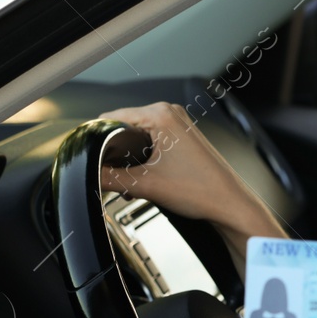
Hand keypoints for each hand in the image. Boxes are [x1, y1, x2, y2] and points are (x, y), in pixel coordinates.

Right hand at [97, 102, 278, 240]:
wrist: (230, 204)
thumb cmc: (201, 190)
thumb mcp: (144, 185)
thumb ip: (109, 178)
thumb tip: (86, 175)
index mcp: (160, 114)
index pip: (110, 118)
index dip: (97, 140)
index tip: (91, 160)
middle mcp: (169, 113)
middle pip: (122, 127)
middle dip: (113, 153)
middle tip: (114, 177)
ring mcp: (177, 124)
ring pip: (135, 137)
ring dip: (127, 160)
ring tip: (130, 183)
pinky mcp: (181, 137)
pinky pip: (150, 142)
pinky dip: (141, 160)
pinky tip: (141, 181)